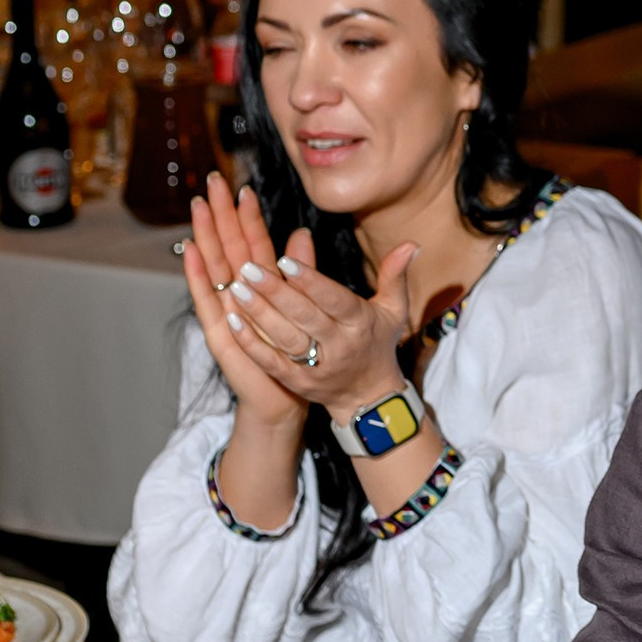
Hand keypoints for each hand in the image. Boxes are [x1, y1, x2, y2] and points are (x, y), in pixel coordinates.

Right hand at [182, 179, 305, 432]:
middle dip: (220, 213)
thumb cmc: (294, 351)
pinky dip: (197, 274)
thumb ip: (302, 270)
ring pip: (214, 265)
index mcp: (262, 285)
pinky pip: (205, 298)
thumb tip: (302, 233)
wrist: (283, 395)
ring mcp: (226, 308)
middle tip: (212, 181)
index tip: (242, 187)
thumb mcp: (303, 305)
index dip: (248, 217)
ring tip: (198, 206)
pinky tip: (190, 250)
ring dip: (206, 235)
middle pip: (229, 246)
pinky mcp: (218, 329)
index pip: (253, 243)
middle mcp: (240, 292)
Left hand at [217, 195, 419, 423]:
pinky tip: (231, 320)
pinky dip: (251, 342)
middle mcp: (339, 346)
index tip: (285, 260)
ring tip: (236, 287)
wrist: (370, 398)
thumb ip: (395, 276)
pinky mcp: (298, 383)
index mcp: (360, 323)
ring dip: (258, 313)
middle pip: (304, 317)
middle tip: (248, 267)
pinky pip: (271, 363)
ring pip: (284, 338)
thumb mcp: (393, 310)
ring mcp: (317, 368)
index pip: (333, 300)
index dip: (309, 281)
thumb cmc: (377, 344)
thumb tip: (410, 244)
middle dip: (275, 291)